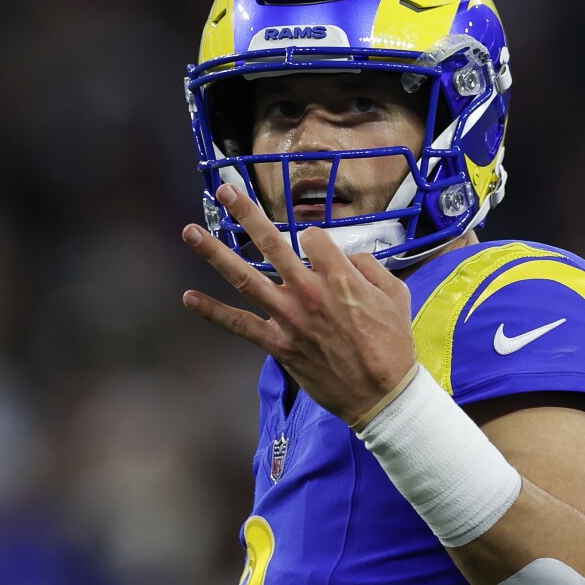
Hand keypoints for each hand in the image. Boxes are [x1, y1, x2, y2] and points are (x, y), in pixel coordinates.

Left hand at [181, 183, 416, 422]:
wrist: (381, 394)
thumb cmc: (392, 344)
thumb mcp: (396, 295)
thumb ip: (371, 268)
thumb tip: (347, 258)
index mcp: (340, 276)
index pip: (312, 238)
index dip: (314, 240)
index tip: (318, 251)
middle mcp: (309, 291)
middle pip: (270, 242)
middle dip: (246, 213)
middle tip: (224, 190)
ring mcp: (289, 317)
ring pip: (245, 277)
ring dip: (215, 253)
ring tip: (191, 232)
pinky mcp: (278, 344)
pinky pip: (239, 325)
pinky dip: (213, 312)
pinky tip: (188, 298)